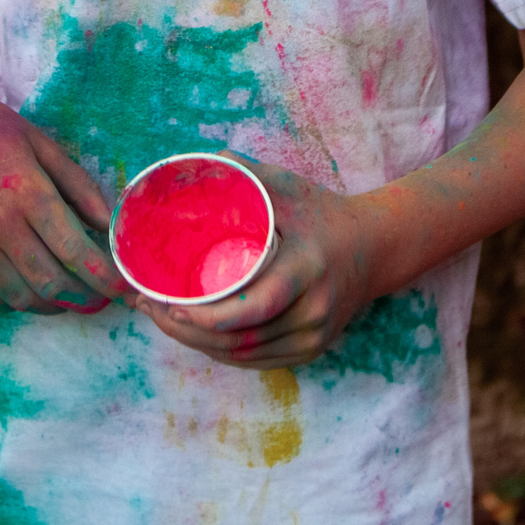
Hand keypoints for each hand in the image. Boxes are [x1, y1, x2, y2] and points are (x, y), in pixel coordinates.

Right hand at [0, 77, 125, 312]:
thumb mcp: (41, 143)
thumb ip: (78, 184)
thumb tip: (109, 223)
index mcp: (26, 192)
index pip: (74, 250)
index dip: (105, 278)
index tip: (126, 290)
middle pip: (51, 283)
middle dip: (85, 298)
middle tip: (101, 295)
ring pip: (20, 297)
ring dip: (52, 303)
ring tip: (69, 293)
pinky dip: (13, 300)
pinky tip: (28, 285)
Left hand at [133, 162, 382, 369]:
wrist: (376, 248)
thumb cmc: (324, 213)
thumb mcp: (288, 187)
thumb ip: (243, 174)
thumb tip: (193, 164)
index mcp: (305, 270)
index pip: (252, 309)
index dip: (206, 318)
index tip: (168, 304)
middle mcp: (312, 311)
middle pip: (239, 340)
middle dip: (185, 331)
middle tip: (147, 307)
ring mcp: (313, 336)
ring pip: (243, 356)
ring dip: (196, 344)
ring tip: (159, 318)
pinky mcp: (310, 350)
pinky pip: (257, 361)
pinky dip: (220, 353)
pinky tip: (193, 336)